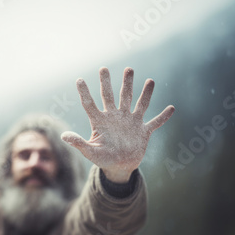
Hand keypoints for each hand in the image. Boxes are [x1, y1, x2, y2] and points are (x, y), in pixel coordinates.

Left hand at [61, 67, 174, 182]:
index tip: (79, 79)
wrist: (119, 166)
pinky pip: (155, 122)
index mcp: (100, 121)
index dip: (84, 92)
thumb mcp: (90, 152)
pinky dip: (163, 117)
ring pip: (137, 103)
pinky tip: (171, 108)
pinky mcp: (143, 131)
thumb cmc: (102, 159)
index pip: (90, 104)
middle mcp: (115, 117)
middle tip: (106, 68)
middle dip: (112, 82)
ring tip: (149, 79)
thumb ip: (78, 143)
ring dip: (144, 92)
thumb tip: (63, 136)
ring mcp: (130, 122)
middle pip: (113, 96)